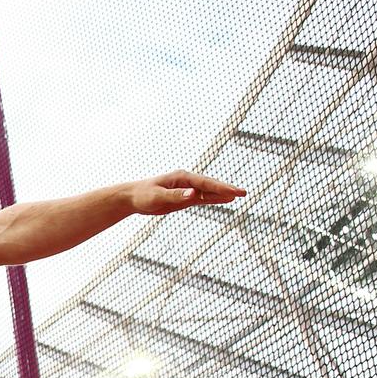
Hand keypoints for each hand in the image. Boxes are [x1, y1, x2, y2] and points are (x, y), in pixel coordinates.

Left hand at [130, 170, 245, 214]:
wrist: (132, 197)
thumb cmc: (142, 195)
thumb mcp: (156, 197)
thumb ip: (175, 196)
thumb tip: (194, 193)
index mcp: (181, 177)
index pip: (205, 183)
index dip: (220, 188)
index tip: (233, 192)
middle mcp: (187, 181)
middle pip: (210, 185)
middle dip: (227, 189)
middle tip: (243, 193)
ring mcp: (187, 189)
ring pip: (208, 191)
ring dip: (223, 194)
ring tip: (240, 195)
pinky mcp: (184, 197)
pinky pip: (203, 198)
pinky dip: (214, 199)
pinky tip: (226, 200)